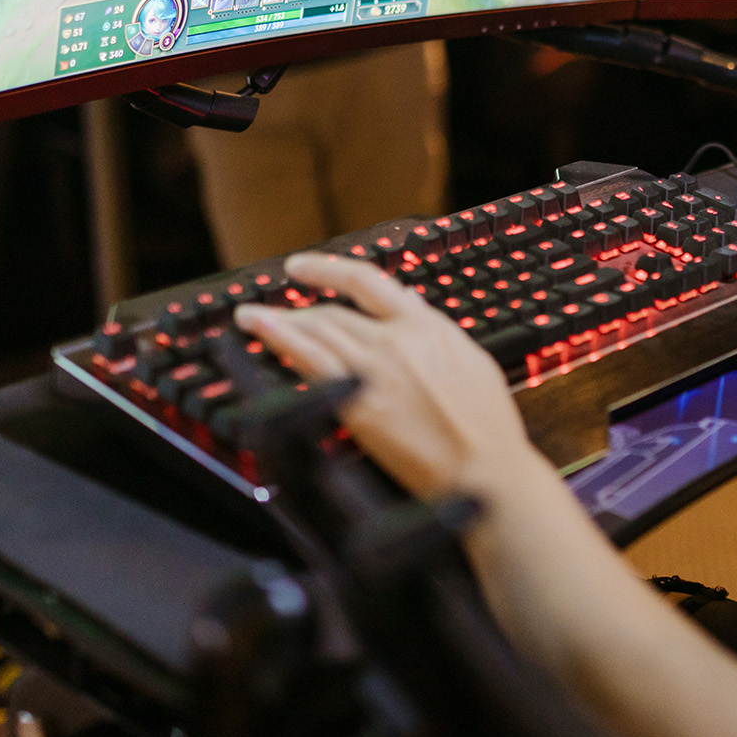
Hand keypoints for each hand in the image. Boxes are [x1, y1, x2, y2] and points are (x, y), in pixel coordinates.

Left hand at [233, 254, 541, 500]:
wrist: (485, 468)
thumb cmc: (487, 426)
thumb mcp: (471, 360)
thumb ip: (435, 332)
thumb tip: (411, 309)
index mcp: (427, 325)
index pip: (367, 281)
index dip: (327, 270)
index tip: (302, 268)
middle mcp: (396, 340)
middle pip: (332, 311)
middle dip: (297, 306)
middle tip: (271, 308)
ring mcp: (373, 370)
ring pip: (314, 331)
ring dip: (276, 320)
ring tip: (249, 316)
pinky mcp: (357, 405)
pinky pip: (310, 364)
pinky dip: (280, 342)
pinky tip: (261, 335)